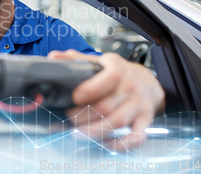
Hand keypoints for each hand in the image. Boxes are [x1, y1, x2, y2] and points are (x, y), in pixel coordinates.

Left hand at [47, 49, 164, 150]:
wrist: (147, 81)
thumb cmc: (118, 73)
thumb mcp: (99, 62)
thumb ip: (76, 60)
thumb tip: (53, 57)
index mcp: (118, 68)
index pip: (110, 77)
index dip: (91, 89)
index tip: (74, 97)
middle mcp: (131, 86)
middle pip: (107, 106)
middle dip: (83, 115)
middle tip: (69, 116)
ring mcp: (139, 104)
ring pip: (117, 122)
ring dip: (95, 130)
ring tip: (78, 132)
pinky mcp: (146, 120)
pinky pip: (136, 136)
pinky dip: (120, 144)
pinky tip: (104, 142)